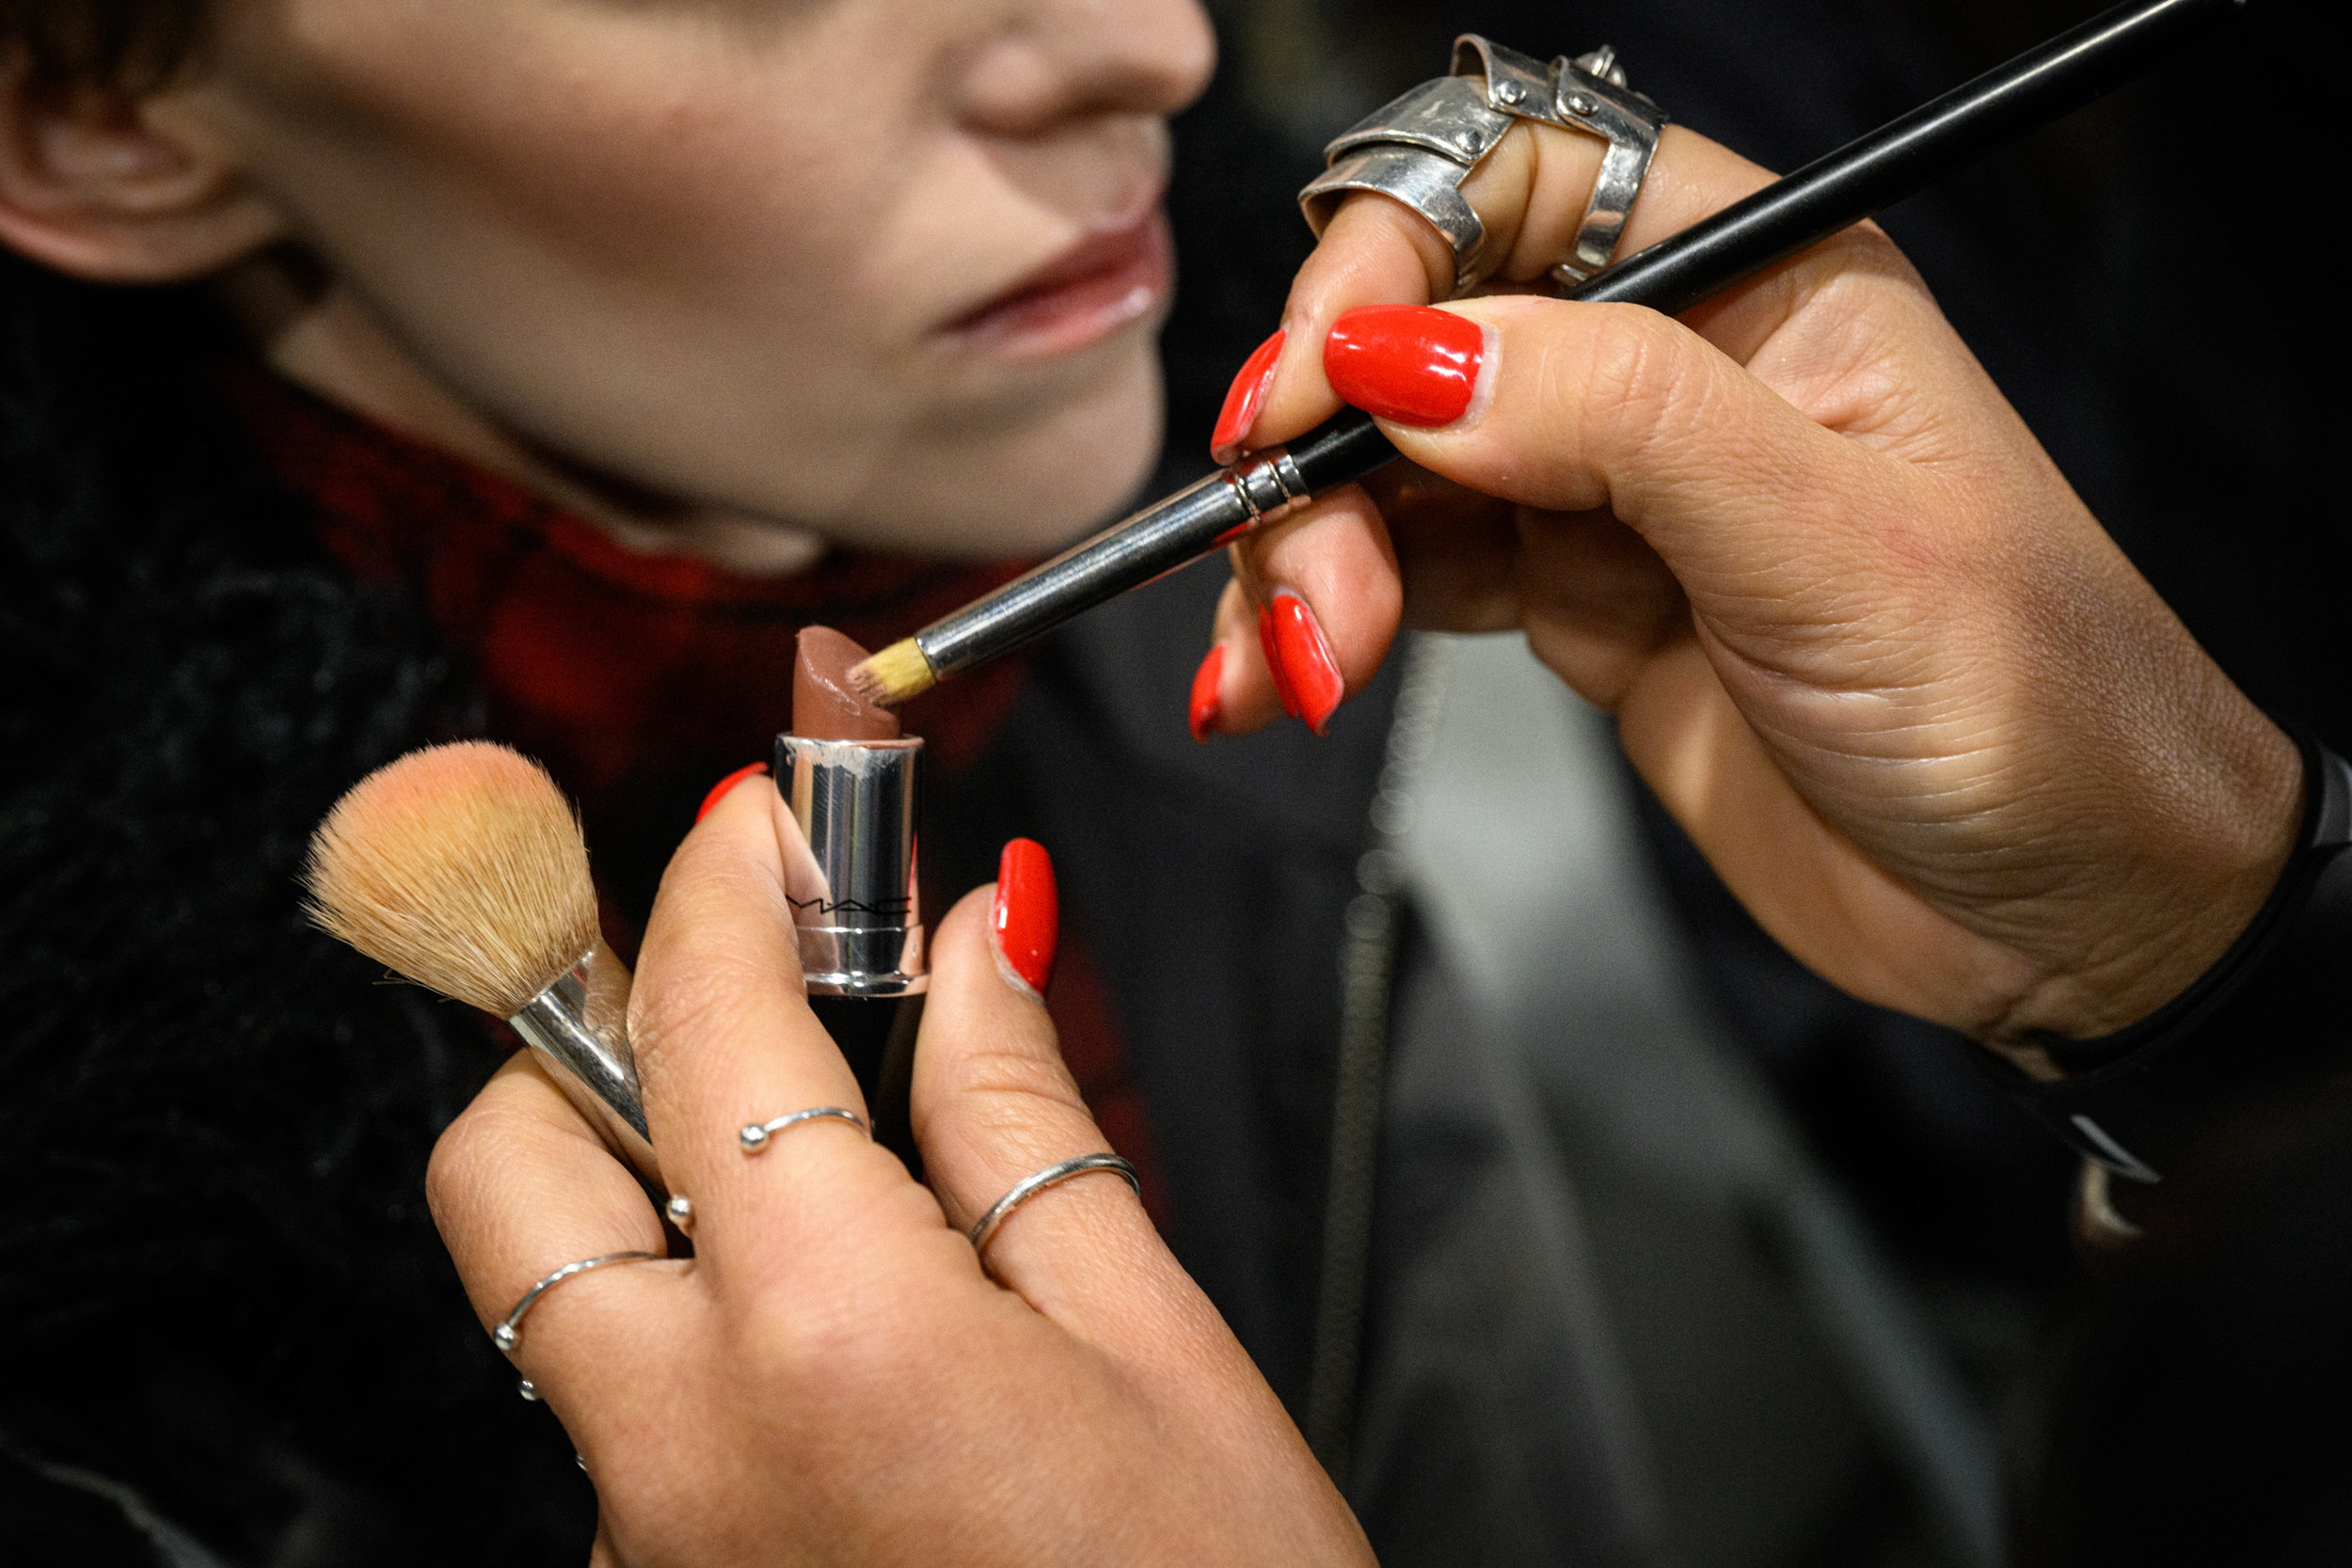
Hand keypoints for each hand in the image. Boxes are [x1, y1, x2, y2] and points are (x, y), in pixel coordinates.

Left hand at [427, 780, 1370, 1565]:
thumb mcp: (1155, 1344)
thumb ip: (1022, 1121)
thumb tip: (975, 945)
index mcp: (828, 1339)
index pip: (711, 1016)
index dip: (732, 869)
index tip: (769, 805)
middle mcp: (681, 1450)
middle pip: (512, 1155)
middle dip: (596, 1031)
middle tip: (738, 995)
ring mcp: (648, 1548)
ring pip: (555, 1299)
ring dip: (647, 1188)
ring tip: (822, 1173)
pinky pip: (618, 1426)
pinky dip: (693, 1335)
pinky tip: (846, 1344)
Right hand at [1193, 118, 2300, 1055]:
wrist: (2065, 907)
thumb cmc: (2028, 702)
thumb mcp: (1827, 541)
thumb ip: (1617, 422)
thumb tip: (1405, 357)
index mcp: (1762, 279)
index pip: (1517, 185)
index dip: (1390, 263)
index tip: (1318, 383)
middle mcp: (1671, 368)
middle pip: (1420, 337)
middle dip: (1327, 446)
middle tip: (1304, 570)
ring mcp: (1614, 495)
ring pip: (1394, 468)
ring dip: (1309, 551)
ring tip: (1303, 663)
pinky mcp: (1577, 608)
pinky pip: (1413, 579)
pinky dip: (1330, 620)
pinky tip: (1281, 678)